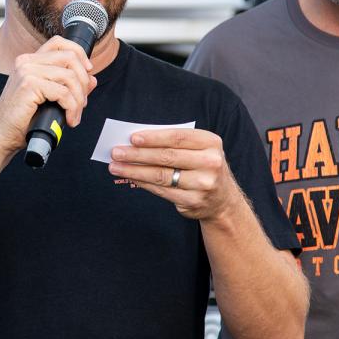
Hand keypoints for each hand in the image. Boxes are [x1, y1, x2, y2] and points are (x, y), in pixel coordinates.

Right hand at [0, 36, 96, 156]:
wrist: (1, 136)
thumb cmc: (21, 120)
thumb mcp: (48, 99)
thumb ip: (68, 86)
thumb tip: (91, 79)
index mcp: (29, 61)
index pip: (59, 43)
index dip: (79, 53)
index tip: (88, 71)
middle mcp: (26, 62)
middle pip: (69, 58)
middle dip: (83, 81)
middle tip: (82, 102)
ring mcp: (27, 72)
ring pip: (70, 77)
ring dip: (78, 99)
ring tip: (75, 114)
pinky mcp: (29, 85)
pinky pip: (63, 93)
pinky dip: (72, 108)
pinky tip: (69, 119)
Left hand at [108, 128, 245, 222]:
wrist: (222, 199)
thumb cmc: (202, 166)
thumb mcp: (197, 149)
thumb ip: (173, 143)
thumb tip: (136, 141)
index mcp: (211, 143)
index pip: (178, 137)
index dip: (154, 138)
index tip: (132, 138)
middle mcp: (210, 163)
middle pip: (167, 157)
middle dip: (138, 154)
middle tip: (116, 152)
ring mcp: (203, 184)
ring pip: (161, 175)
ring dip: (134, 170)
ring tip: (115, 166)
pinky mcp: (193, 201)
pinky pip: (162, 190)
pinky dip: (143, 183)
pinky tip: (130, 178)